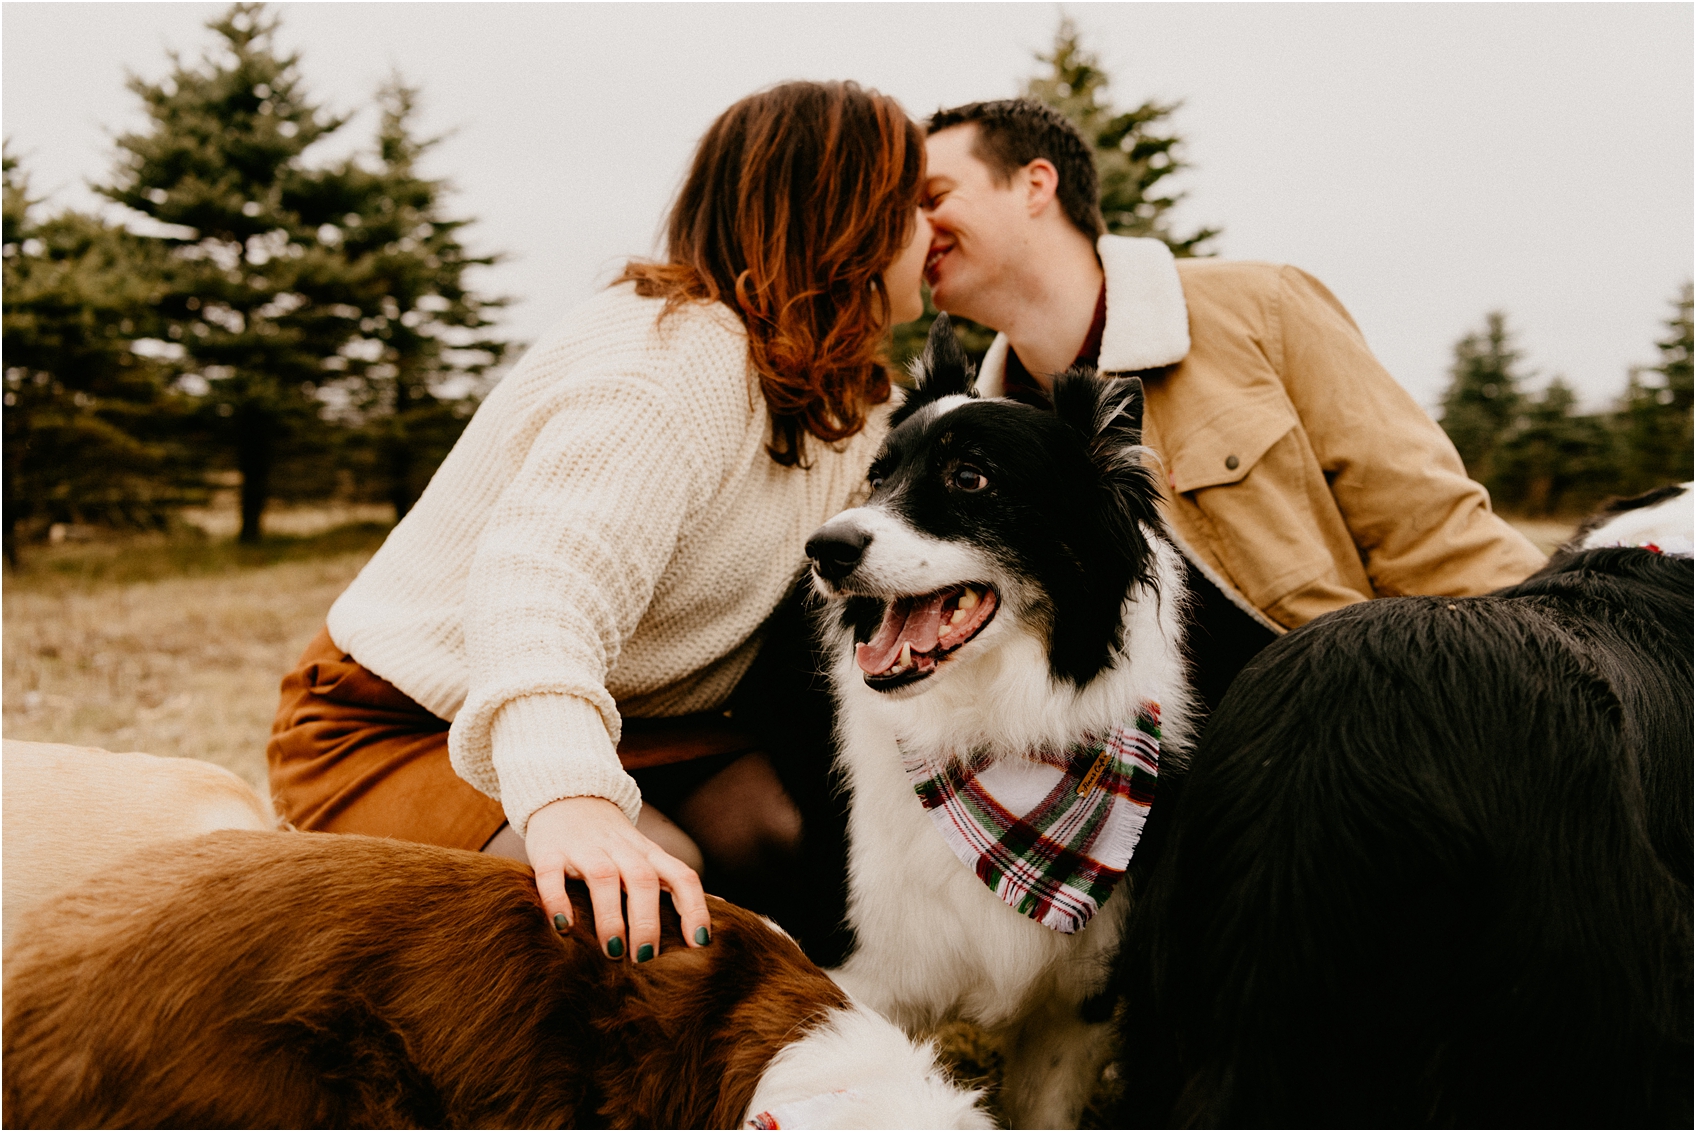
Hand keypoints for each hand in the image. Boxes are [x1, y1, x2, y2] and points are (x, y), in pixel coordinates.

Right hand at [524, 796, 709, 961]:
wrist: (564, 794)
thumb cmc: (610, 840)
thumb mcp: (645, 856)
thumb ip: (672, 883)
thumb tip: (718, 913)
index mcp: (649, 854)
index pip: (682, 876)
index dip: (694, 908)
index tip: (698, 943)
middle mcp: (621, 849)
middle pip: (643, 879)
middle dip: (647, 920)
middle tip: (645, 959)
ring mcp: (585, 848)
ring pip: (603, 877)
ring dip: (610, 916)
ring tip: (612, 952)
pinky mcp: (549, 851)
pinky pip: (553, 875)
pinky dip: (557, 901)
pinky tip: (563, 928)